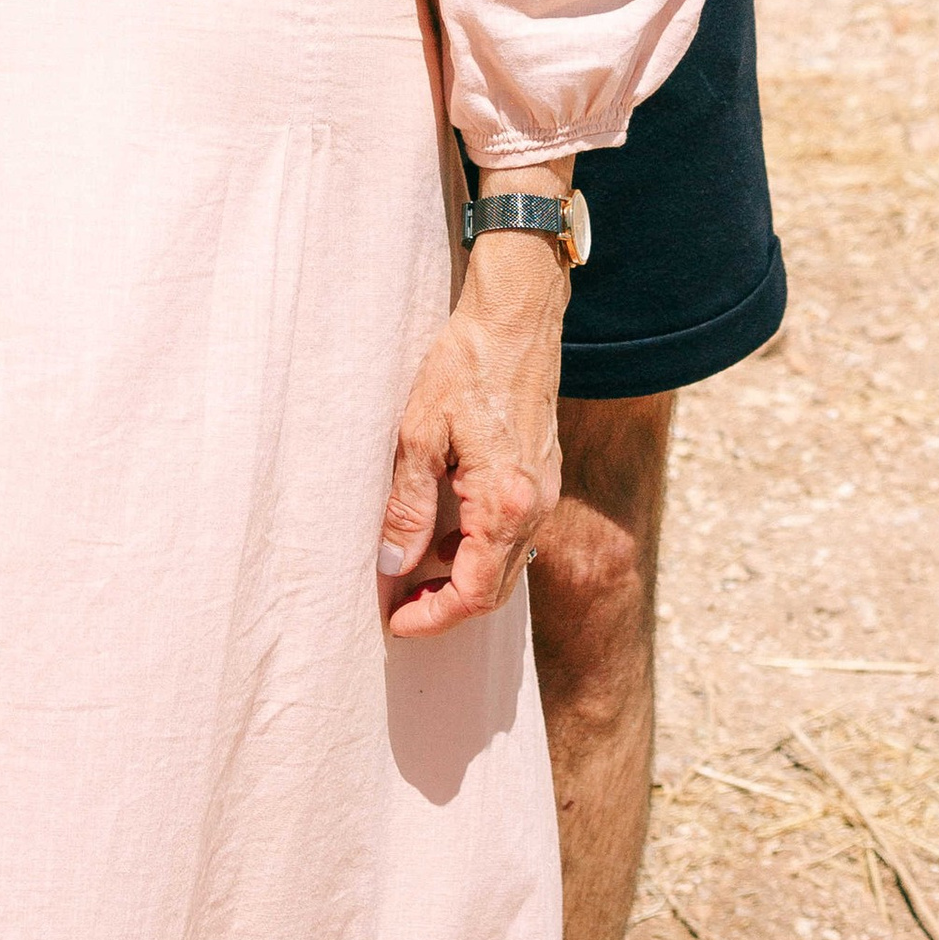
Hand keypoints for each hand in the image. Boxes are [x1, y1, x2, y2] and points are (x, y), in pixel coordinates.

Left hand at [379, 237, 566, 639]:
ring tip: (414, 570)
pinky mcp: (543, 474)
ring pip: (508, 564)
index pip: (475, 593)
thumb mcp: (419, 432)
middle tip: (400, 606)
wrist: (516, 316)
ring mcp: (545, 491)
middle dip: (448, 607)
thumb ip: (408, 504)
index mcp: (506, 503)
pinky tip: (447, 530)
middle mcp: (535, 506)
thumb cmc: (466, 364)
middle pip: (496, 591)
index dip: (434, 618)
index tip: (396, 623)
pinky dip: (481, 548)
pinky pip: (516, 533)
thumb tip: (393, 564)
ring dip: (464, 578)